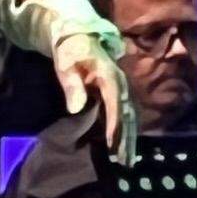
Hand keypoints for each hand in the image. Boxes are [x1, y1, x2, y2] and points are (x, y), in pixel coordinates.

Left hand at [54, 34, 136, 158]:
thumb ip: (72, 85)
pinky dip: (128, 130)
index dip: (115, 123)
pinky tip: (125, 145)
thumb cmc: (69, 51)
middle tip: (125, 161)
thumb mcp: (65, 65)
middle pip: (127, 113)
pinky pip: (126, 114)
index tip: (112, 143)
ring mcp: (122, 87)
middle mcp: (120, 82)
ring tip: (127, 160)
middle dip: (126, 138)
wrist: (77, 36)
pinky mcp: (119, 93)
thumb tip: (76, 108)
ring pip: (130, 116)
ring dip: (129, 138)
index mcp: (108, 75)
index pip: (115, 102)